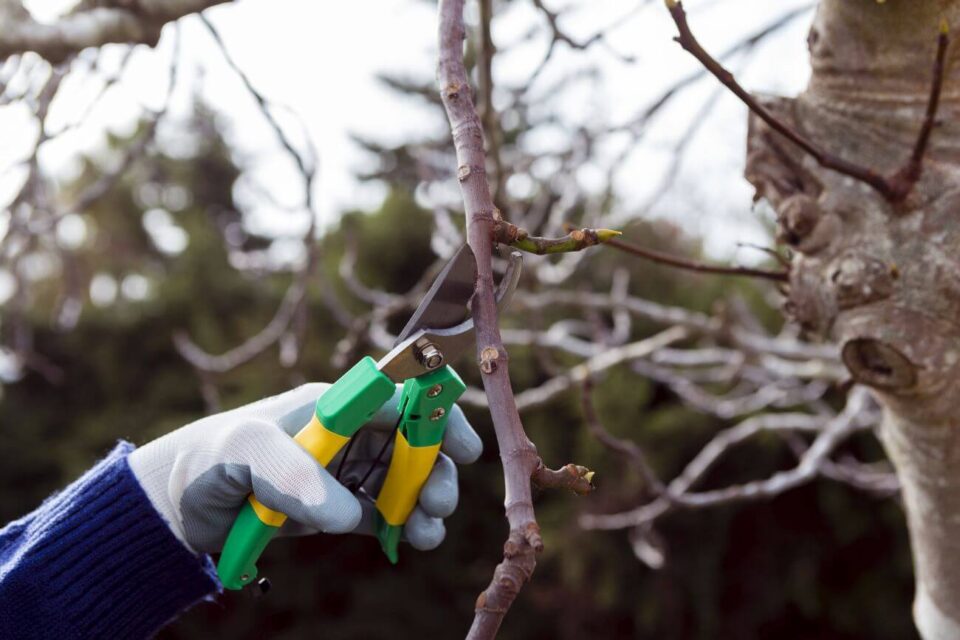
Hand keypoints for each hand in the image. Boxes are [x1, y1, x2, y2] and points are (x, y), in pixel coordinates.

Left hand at [128, 383, 481, 553]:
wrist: (182, 504)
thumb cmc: (213, 458)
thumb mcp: (247, 452)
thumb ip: (295, 475)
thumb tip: (349, 514)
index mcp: (336, 404)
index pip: (401, 398)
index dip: (438, 416)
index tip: (463, 447)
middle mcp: (349, 434)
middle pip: (414, 443)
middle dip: (436, 470)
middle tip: (437, 503)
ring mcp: (347, 471)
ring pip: (406, 482)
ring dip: (426, 503)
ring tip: (427, 532)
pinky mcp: (339, 507)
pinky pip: (384, 514)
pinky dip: (404, 527)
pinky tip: (412, 541)